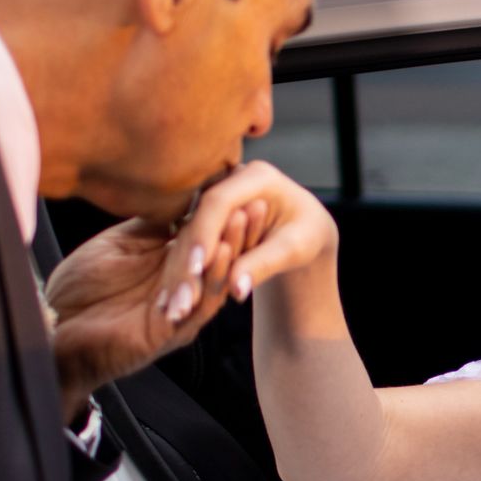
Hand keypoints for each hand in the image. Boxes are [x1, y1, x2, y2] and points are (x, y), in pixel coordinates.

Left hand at [44, 207, 253, 421]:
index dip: (226, 213)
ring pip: (219, 279)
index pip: (208, 237)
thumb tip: (181, 196)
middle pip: (221, 257)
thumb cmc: (78, 289)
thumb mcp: (118, 243)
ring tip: (246, 217)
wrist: (53, 329)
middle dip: (242, 229)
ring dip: (235, 249)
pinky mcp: (171, 331)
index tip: (244, 185)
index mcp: (169, 265)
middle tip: (261, 199)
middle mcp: (180, 287)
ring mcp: (179, 310)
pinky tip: (225, 252)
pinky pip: (202, 304)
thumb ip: (151, 225)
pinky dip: (216, 277)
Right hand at [151, 160, 337, 309]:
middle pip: (198, 218)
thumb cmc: (307, 236)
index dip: (205, 233)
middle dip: (189, 257)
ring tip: (174, 304)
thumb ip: (265, 264)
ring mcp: (216, 194)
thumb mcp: (295, 250)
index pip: (220, 202)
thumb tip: (236, 289)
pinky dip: (182, 269)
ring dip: (180, 268)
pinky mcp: (206, 214)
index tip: (197, 268)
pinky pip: (189, 241)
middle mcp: (231, 179)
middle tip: (180, 296)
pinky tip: (173, 298)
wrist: (305, 232)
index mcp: (258, 176)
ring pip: (188, 231)